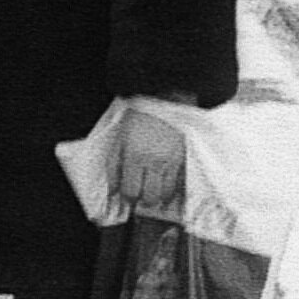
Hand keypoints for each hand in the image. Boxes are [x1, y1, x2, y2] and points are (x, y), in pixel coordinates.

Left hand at [101, 99, 189, 215]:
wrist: (164, 99)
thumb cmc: (139, 118)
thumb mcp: (119, 139)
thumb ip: (113, 166)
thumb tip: (113, 190)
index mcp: (135, 156)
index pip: (131, 191)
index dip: (127, 198)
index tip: (126, 196)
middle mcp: (155, 161)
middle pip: (150, 197)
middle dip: (143, 200)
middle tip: (140, 193)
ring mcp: (172, 161)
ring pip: (166, 194)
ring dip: (158, 197)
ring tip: (152, 190)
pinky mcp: (185, 159)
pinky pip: (180, 184)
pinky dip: (173, 190)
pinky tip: (167, 187)